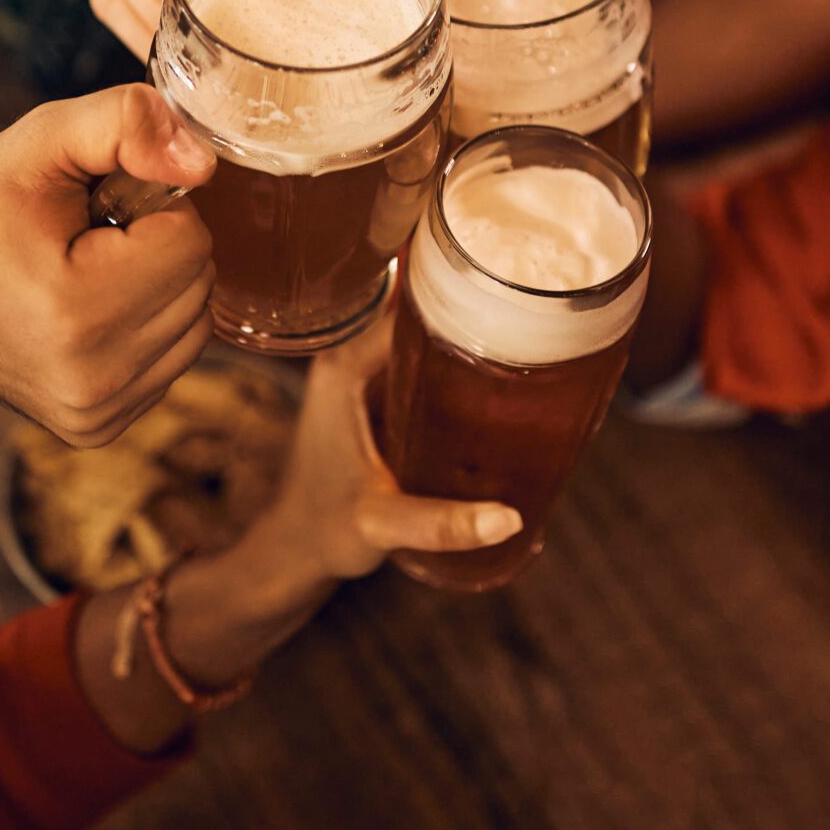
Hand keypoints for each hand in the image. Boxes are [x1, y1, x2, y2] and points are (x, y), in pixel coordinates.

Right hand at [0, 84, 217, 445]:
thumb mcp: (40, 142)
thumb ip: (125, 124)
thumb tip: (202, 163)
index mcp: (78, 313)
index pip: (191, 241)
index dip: (149, 208)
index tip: (93, 210)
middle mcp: (93, 380)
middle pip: (199, 284)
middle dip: (155, 248)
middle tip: (87, 240)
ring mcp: (96, 414)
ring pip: (196, 324)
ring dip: (158, 288)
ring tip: (87, 274)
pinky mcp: (99, 429)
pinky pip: (173, 359)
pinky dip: (147, 327)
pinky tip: (91, 312)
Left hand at [244, 310, 519, 591]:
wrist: (297, 550)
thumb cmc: (325, 531)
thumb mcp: (383, 524)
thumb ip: (441, 522)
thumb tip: (510, 519)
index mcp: (343, 369)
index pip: (407, 301)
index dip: (458, 286)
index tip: (509, 280)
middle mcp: (348, 358)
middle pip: (419, 307)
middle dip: (471, 300)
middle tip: (533, 304)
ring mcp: (361, 373)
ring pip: (420, 329)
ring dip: (464, 325)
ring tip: (526, 323)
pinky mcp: (374, 392)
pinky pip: (418, 354)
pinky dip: (453, 352)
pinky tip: (497, 362)